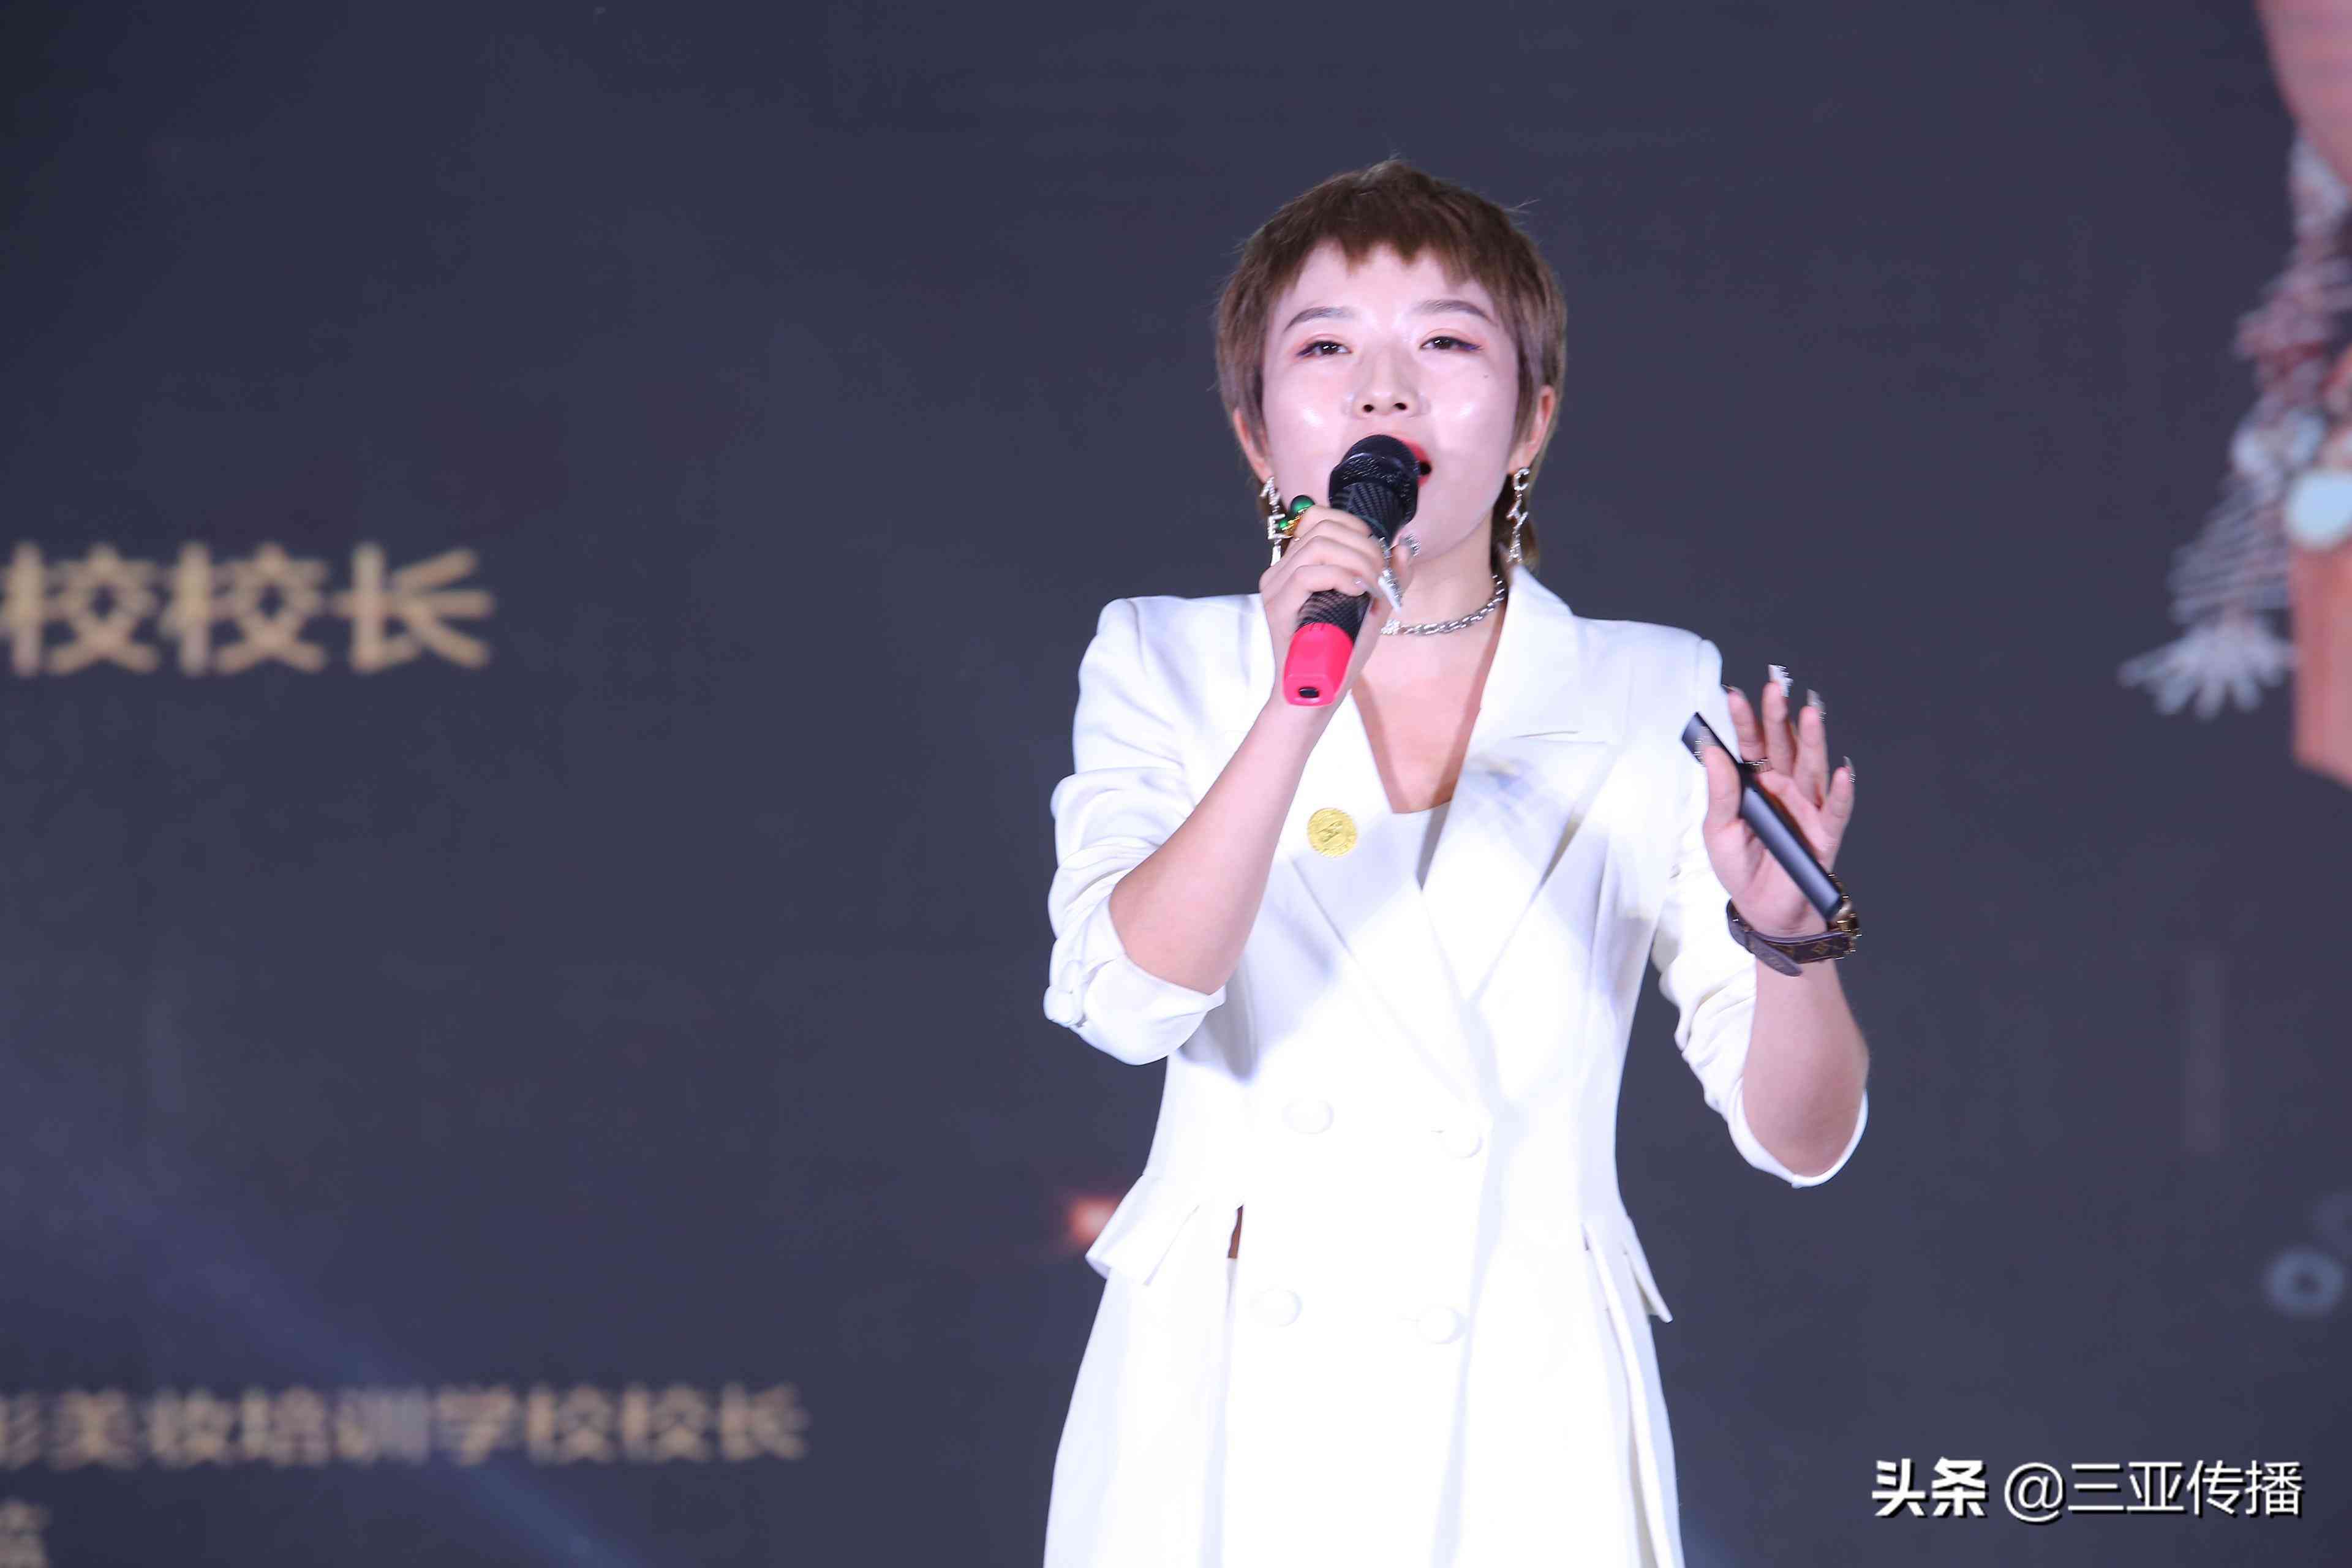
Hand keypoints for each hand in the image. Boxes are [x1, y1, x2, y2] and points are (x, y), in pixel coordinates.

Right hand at [1257, 503, 1411, 711]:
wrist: (1319, 691)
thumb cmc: (1341, 652)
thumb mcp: (1372, 608)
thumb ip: (1388, 577)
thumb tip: (1403, 546)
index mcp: (1298, 564)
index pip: (1318, 517)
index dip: (1352, 525)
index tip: (1375, 553)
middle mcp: (1282, 570)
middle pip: (1321, 527)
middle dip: (1363, 545)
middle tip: (1380, 575)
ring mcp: (1276, 587)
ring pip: (1316, 546)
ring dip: (1356, 561)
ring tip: (1370, 586)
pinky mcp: (1277, 606)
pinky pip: (1306, 574)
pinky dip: (1339, 576)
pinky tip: (1356, 592)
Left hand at [1697, 671, 1856, 934]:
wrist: (1763, 910)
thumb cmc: (1740, 866)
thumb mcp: (1719, 830)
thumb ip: (1720, 791)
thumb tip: (1711, 749)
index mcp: (1756, 783)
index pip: (1750, 745)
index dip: (1744, 721)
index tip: (1735, 695)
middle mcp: (1785, 787)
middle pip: (1783, 746)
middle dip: (1778, 717)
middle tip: (1775, 688)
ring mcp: (1809, 806)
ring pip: (1812, 767)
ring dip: (1812, 740)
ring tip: (1810, 713)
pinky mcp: (1827, 833)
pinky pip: (1837, 810)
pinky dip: (1843, 792)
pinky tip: (1843, 772)